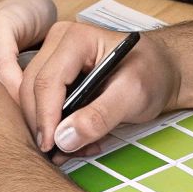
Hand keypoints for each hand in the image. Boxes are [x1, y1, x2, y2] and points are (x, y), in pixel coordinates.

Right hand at [18, 20, 179, 153]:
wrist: (160, 69)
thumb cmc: (151, 74)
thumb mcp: (134, 95)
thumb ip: (100, 116)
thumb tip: (64, 139)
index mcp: (75, 39)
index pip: (47, 81)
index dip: (46, 117)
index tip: (51, 146)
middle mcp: (56, 43)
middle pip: (32, 88)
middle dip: (45, 125)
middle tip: (65, 153)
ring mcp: (52, 57)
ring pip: (32, 97)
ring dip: (50, 128)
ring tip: (78, 146)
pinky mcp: (53, 73)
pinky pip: (41, 101)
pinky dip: (55, 124)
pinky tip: (77, 137)